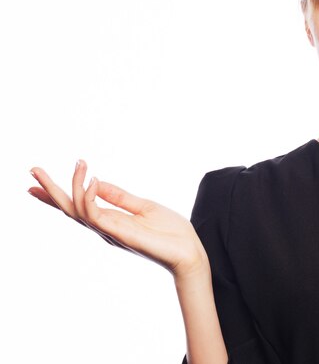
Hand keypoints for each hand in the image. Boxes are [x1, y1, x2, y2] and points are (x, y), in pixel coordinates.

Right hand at [28, 160, 207, 278]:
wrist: (189, 251)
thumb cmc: (170, 232)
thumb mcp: (143, 207)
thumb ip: (120, 197)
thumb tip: (98, 182)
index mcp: (110, 221)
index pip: (78, 206)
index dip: (56, 195)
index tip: (35, 182)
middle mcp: (105, 227)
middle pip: (69, 209)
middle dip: (50, 190)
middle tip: (33, 170)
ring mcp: (109, 231)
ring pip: (77, 210)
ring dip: (72, 185)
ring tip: (79, 163)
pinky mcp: (118, 233)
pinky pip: (95, 214)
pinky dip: (90, 196)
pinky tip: (93, 180)